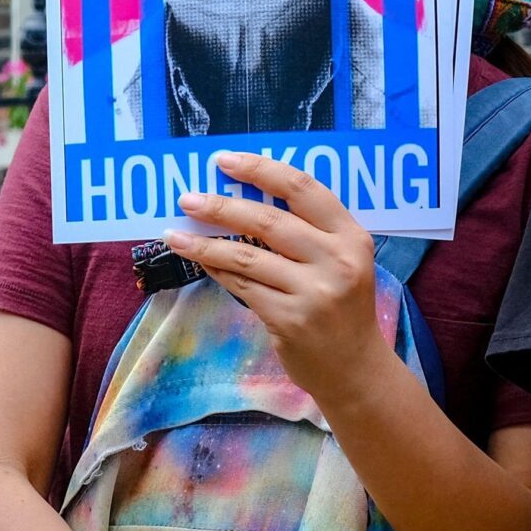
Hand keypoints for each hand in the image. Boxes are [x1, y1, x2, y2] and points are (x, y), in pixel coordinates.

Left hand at [162, 152, 390, 410]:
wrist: (355, 369)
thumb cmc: (342, 307)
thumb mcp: (341, 261)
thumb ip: (309, 232)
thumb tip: (243, 197)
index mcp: (351, 236)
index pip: (302, 188)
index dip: (260, 170)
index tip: (224, 161)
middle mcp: (336, 260)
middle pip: (268, 220)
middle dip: (222, 206)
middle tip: (187, 199)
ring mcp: (313, 292)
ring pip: (247, 256)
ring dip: (206, 244)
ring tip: (175, 234)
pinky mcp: (290, 319)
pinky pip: (243, 287)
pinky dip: (218, 271)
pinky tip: (201, 261)